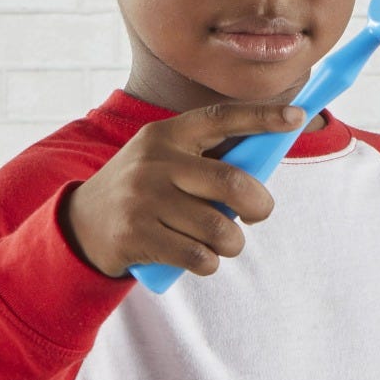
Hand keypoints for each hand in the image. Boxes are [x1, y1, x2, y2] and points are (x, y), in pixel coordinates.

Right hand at [62, 101, 303, 278]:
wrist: (82, 224)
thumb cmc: (146, 190)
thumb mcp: (166, 160)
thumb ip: (208, 158)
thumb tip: (267, 157)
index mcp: (167, 135)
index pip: (220, 117)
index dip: (261, 117)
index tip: (297, 116)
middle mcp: (155, 162)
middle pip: (231, 182)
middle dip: (259, 205)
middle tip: (259, 213)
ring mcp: (144, 200)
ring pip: (219, 228)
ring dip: (233, 242)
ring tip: (223, 241)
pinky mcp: (137, 236)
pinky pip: (198, 257)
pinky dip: (210, 263)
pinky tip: (201, 258)